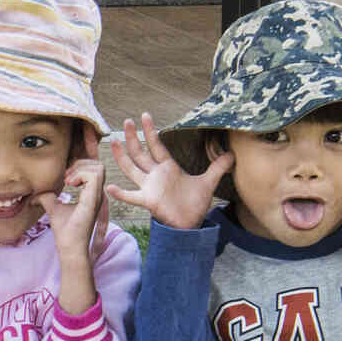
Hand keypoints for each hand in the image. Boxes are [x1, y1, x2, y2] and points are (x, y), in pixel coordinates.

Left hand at [45, 157, 107, 265]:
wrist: (69, 247)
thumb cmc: (65, 231)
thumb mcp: (53, 207)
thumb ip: (47, 196)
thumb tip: (36, 193)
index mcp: (91, 192)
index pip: (94, 166)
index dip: (91, 150)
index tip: (84, 137)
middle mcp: (97, 192)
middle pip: (97, 163)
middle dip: (80, 162)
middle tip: (66, 176)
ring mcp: (97, 195)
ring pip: (97, 166)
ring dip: (79, 169)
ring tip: (67, 181)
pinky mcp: (94, 199)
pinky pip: (93, 175)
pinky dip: (80, 175)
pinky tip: (69, 184)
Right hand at [104, 117, 224, 231]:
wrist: (190, 225)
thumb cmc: (194, 204)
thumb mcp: (208, 182)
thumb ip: (218, 166)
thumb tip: (233, 153)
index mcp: (168, 168)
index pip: (157, 145)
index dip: (150, 131)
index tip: (144, 115)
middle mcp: (155, 175)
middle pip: (140, 152)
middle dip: (134, 137)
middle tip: (127, 121)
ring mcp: (149, 187)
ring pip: (132, 168)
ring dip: (122, 156)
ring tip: (113, 141)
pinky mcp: (148, 200)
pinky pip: (131, 196)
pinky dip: (120, 193)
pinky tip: (108, 187)